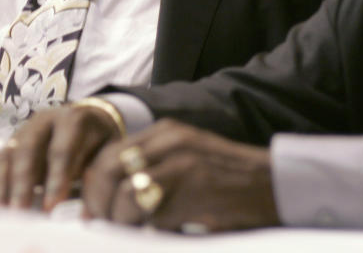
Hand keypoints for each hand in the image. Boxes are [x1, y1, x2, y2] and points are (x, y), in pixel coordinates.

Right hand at [0, 104, 122, 211]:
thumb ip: (95, 177)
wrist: (90, 117)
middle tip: (17, 212)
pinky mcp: (7, 146)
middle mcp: (42, 122)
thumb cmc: (99, 141)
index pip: (61, 150)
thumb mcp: (105, 152)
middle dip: (21, 184)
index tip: (51, 207)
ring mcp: (21, 132)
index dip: (56, 179)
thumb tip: (87, 214)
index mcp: (72, 120)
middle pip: (27, 151)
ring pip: (5, 157)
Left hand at [82, 119, 278, 231]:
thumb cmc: (227, 180)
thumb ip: (153, 167)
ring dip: (122, 221)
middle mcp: (170, 141)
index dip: (93, 185)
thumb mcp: (187, 158)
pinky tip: (166, 231)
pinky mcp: (193, 190)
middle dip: (98, 203)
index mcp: (166, 132)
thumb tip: (109, 198)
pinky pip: (153, 216)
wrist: (272, 184)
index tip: (91, 210)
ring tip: (135, 231)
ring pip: (125, 194)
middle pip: (108, 169)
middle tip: (101, 224)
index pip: (109, 153)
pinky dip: (150, 230)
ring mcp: (182, 164)